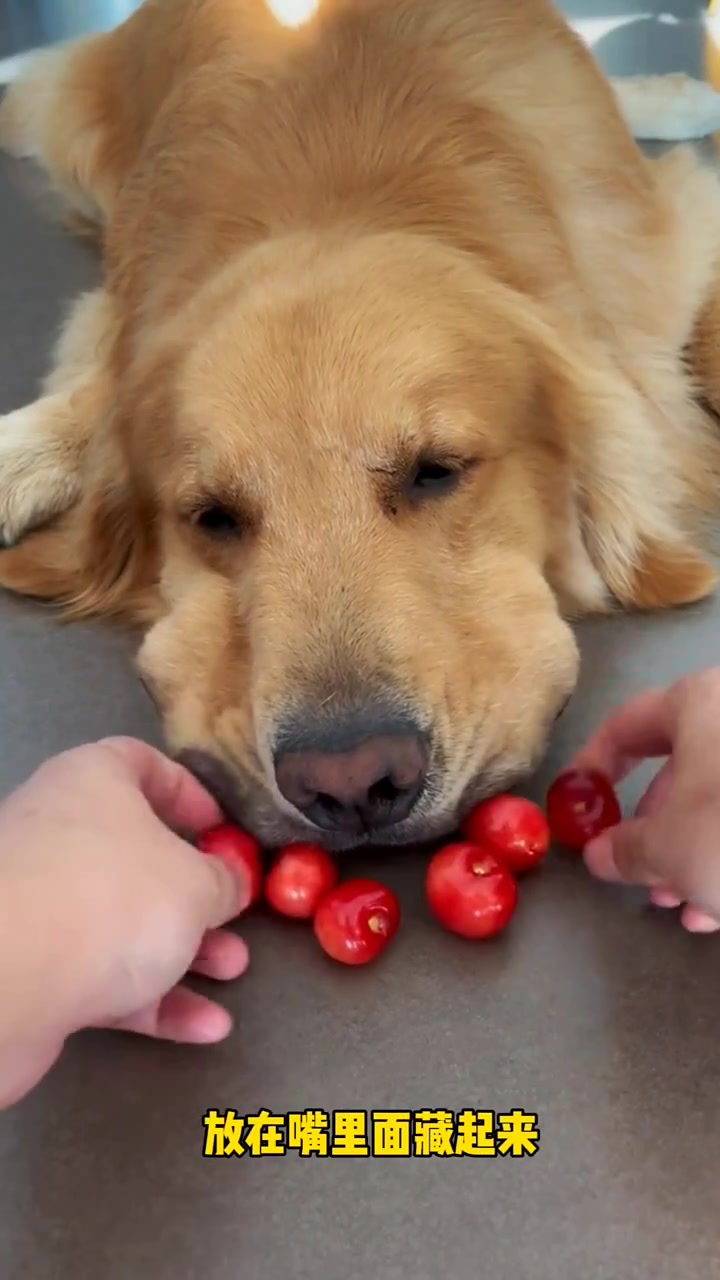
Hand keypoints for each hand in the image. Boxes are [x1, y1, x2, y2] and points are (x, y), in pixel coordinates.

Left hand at [0, 737, 248, 1106]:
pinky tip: (205, 1027)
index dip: (186, 790)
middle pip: (136, 855)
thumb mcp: (197, 883)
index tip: (222, 826)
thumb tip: (229, 881)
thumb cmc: (115, 897)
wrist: (10, 981)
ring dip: (184, 950)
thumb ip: (223, 881)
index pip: (139, 762)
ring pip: (123, 922)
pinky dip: (155, 999)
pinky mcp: (33, 969)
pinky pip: (104, 977)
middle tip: (234, 913)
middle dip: (195, 892)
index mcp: (91, 783)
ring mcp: (40, 904)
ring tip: (232, 970)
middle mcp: (59, 834)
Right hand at [571, 668, 719, 932]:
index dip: (594, 766)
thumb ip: (624, 848)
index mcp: (700, 701)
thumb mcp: (667, 849)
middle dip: (657, 825)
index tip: (579, 804)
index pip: (628, 723)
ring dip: (695, 848)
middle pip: (683, 762)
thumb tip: (599, 852)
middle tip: (641, 869)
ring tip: (682, 902)